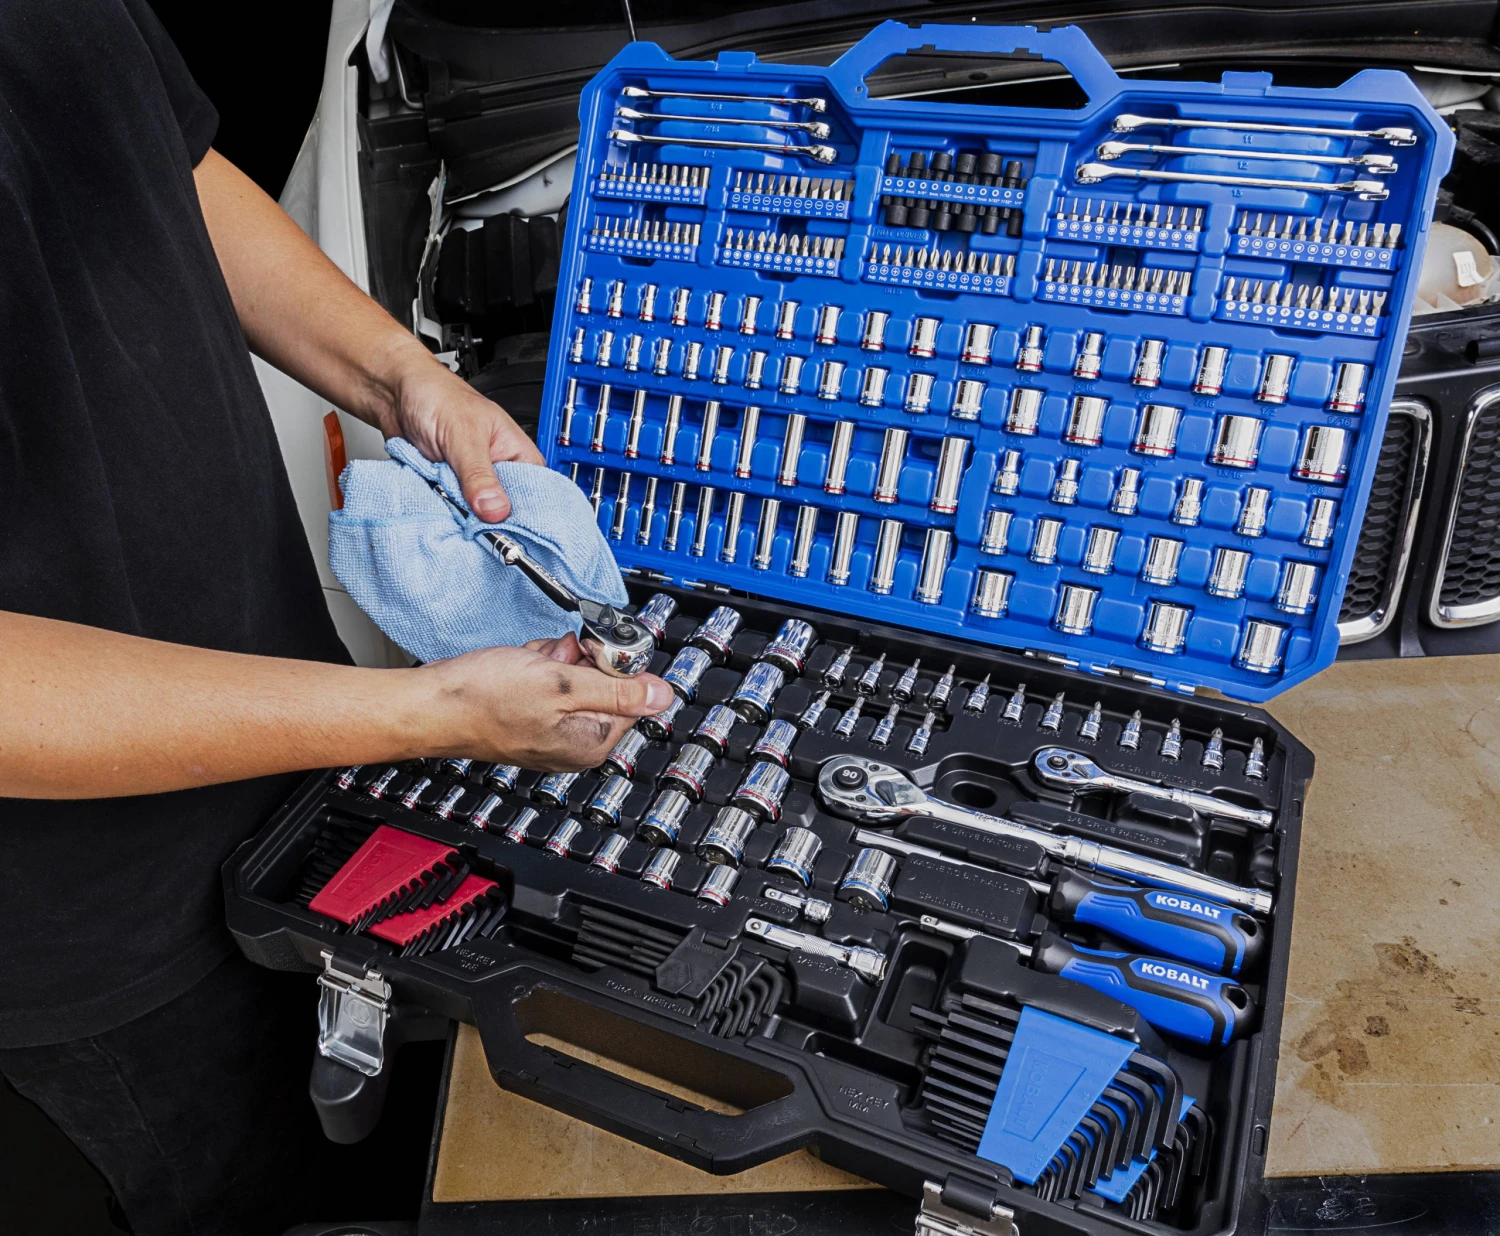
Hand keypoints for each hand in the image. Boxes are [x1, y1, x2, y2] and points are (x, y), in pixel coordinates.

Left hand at [383, 352, 543, 521]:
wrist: (394, 393)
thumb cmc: (436, 396)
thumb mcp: (463, 435)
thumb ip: (478, 473)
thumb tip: (495, 509)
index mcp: (516, 453)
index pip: (534, 495)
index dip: (523, 516)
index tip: (507, 531)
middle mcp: (497, 471)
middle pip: (504, 512)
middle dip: (487, 520)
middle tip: (474, 522)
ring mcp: (471, 484)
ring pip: (475, 515)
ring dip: (461, 517)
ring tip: (451, 510)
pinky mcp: (447, 491)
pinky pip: (451, 512)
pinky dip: (443, 513)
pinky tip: (439, 510)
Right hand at [419, 633, 672, 770]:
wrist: (431, 705)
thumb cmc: (485, 700)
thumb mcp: (562, 685)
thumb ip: (618, 689)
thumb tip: (663, 695)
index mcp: (591, 742)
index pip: (632, 694)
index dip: (611, 666)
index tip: (588, 656)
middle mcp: (575, 742)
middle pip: (602, 683)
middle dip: (578, 661)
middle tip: (552, 662)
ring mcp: (551, 729)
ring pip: (573, 675)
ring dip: (554, 660)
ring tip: (530, 666)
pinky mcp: (530, 714)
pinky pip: (549, 680)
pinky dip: (536, 666)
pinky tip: (517, 669)